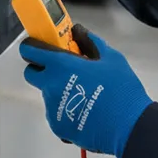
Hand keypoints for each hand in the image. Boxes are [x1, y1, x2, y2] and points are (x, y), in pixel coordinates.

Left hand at [19, 25, 151, 157]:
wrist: (127, 126)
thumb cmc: (120, 88)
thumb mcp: (111, 58)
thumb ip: (89, 42)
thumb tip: (77, 31)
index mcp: (61, 65)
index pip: (29, 50)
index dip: (32, 46)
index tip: (41, 47)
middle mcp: (50, 86)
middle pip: (32, 74)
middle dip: (42, 69)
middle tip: (64, 71)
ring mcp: (52, 108)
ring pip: (48, 94)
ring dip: (59, 91)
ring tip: (85, 96)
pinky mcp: (57, 127)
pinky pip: (56, 113)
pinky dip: (66, 111)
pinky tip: (86, 112)